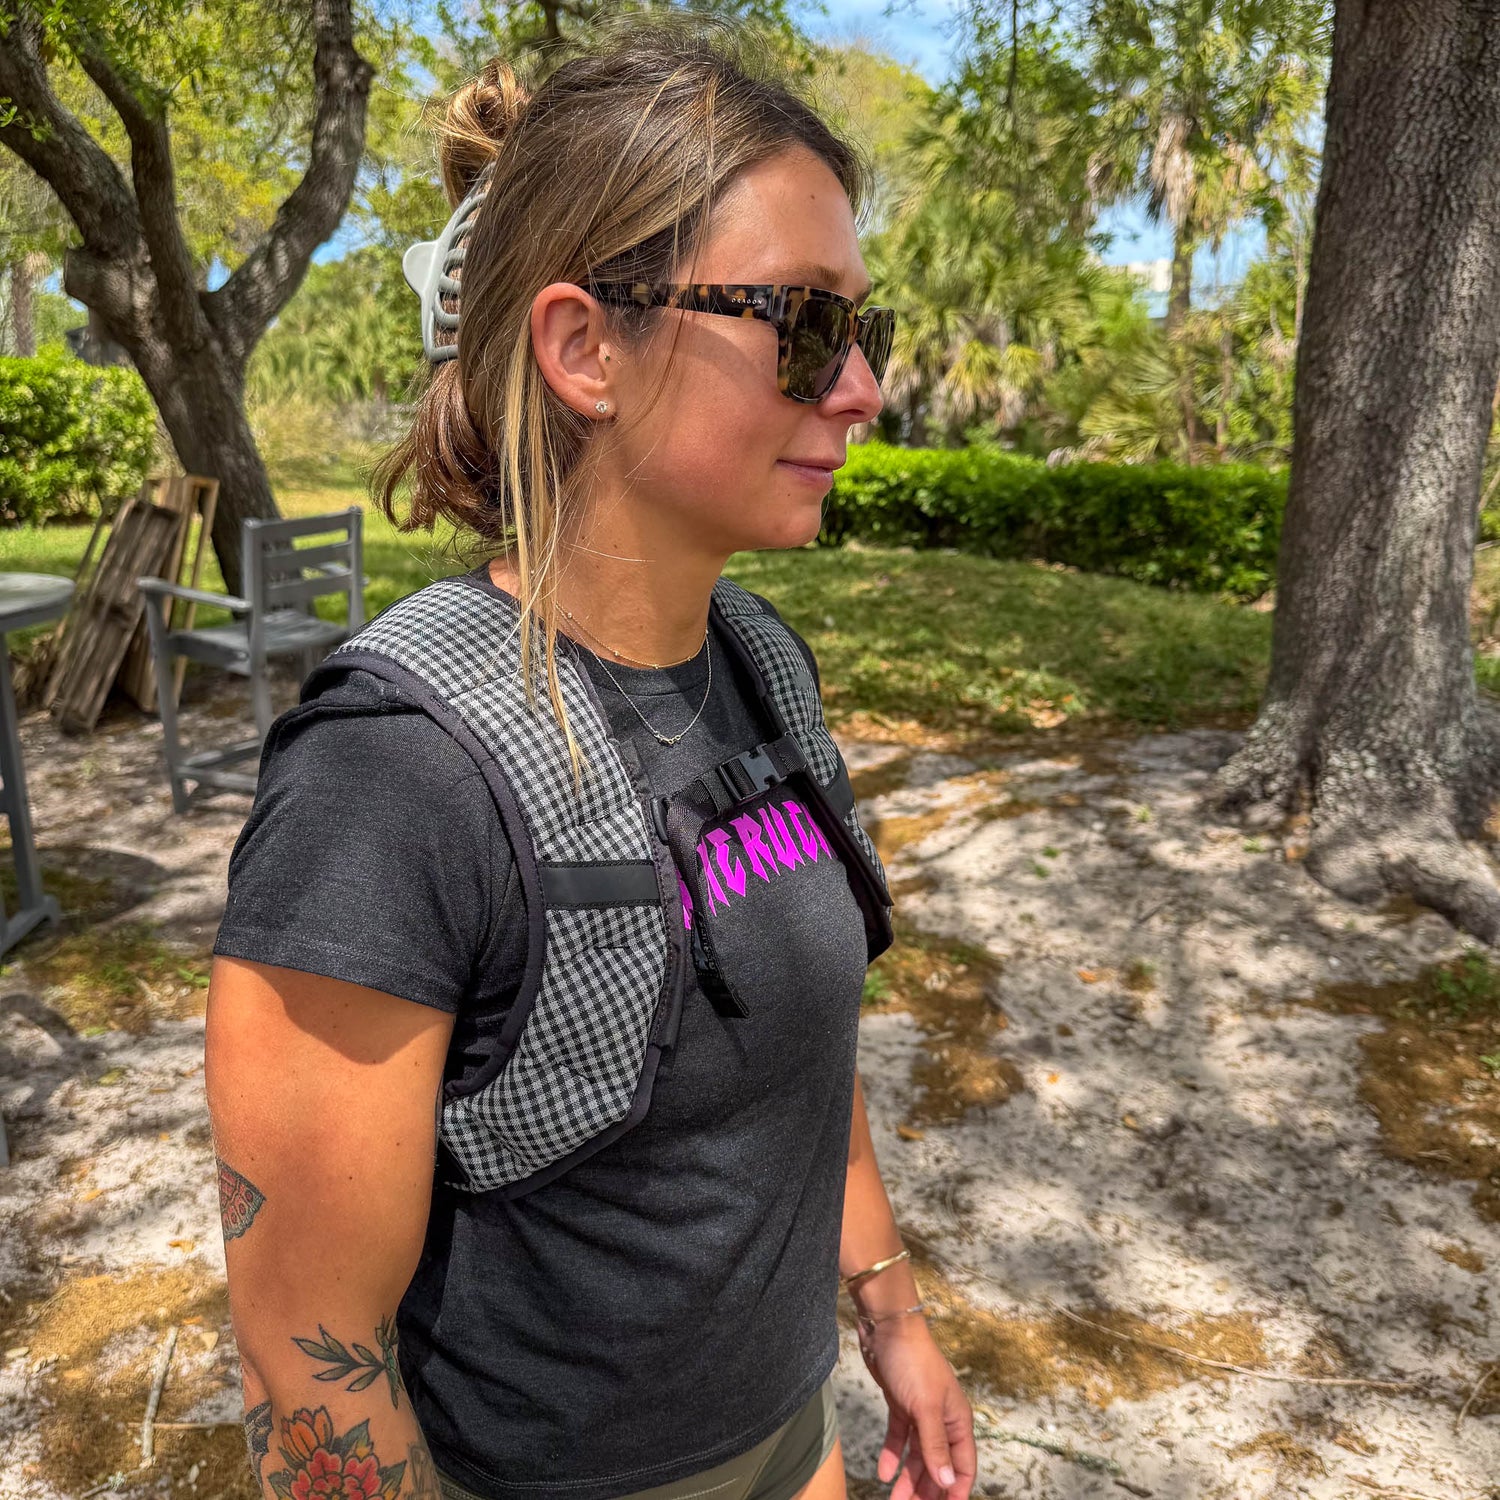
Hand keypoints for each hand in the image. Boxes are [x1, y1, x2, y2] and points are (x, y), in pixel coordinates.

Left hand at [857, 1312, 975, 1499]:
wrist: (887, 1328)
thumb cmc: (913, 1362)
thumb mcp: (926, 1406)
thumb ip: (936, 1445)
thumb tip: (948, 1483)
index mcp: (957, 1420)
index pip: (963, 1465)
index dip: (956, 1490)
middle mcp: (941, 1420)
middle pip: (938, 1465)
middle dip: (927, 1490)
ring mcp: (920, 1413)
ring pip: (917, 1455)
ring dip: (907, 1479)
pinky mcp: (900, 1405)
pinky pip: (898, 1438)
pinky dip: (891, 1455)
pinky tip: (882, 1473)